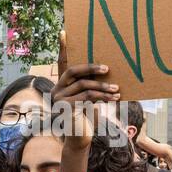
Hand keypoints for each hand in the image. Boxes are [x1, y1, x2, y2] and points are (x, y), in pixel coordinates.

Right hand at [53, 30, 118, 150]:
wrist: (81, 139)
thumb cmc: (87, 117)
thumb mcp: (88, 98)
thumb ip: (88, 86)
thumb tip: (104, 69)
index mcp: (60, 84)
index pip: (62, 63)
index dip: (62, 48)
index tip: (64, 32)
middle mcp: (55, 89)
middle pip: (73, 71)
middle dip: (91, 68)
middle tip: (107, 68)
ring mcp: (58, 99)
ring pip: (83, 86)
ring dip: (103, 87)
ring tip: (117, 90)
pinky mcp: (66, 109)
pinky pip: (86, 97)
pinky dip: (102, 97)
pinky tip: (113, 99)